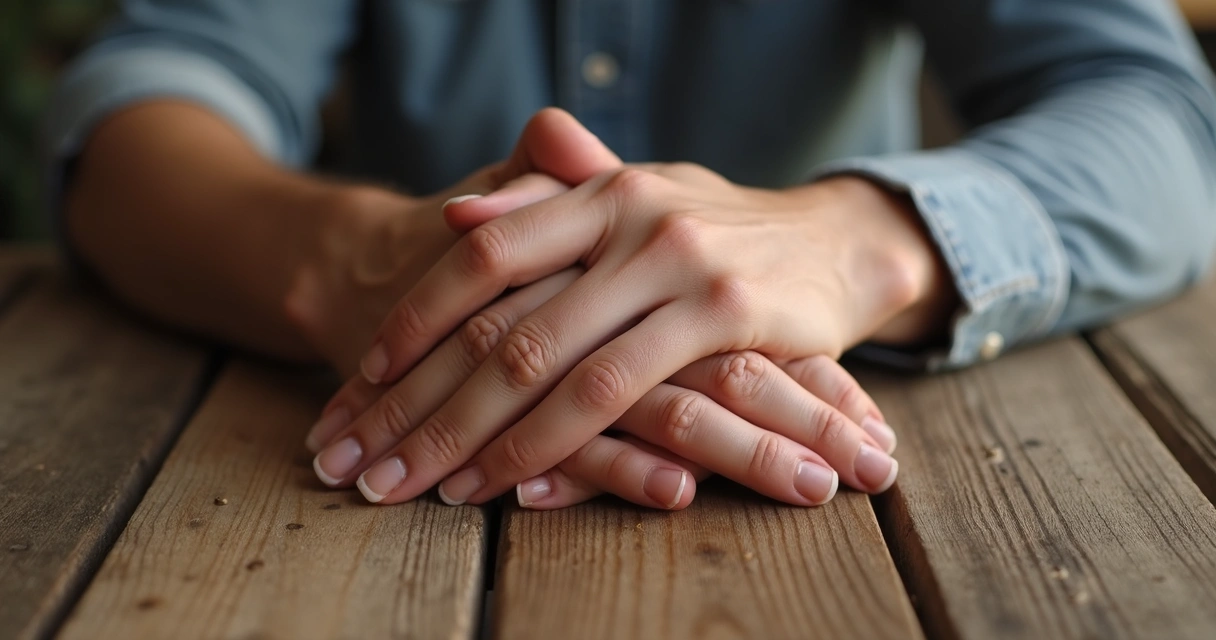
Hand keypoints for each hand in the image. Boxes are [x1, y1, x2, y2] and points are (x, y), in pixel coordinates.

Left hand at [333, 114, 949, 505]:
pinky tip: (504, 483)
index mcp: (599, 192)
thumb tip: (457, 217)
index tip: (361, 376)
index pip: (483, 255)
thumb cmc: (720, 230)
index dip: (416, 318)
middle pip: (499, 321)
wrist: (838, 243)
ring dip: (469, 435)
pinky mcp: (725, 313)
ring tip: (411, 484)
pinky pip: (618, 391)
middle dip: (417, 399)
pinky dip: (553, 443)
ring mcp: (677, 265)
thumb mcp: (637, 199)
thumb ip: (550, 203)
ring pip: (549, 364)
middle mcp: (630, 220)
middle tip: (355, 454)